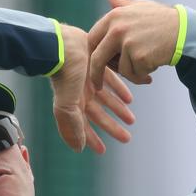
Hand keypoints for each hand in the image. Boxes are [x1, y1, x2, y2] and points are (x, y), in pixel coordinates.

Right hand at [50, 23, 134, 153]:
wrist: (64, 44)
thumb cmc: (66, 75)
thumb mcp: (68, 105)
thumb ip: (72, 127)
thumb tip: (79, 149)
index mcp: (72, 105)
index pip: (83, 128)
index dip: (92, 140)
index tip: (103, 151)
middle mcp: (80, 94)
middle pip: (98, 115)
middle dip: (112, 127)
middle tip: (127, 138)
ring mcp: (89, 80)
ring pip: (106, 99)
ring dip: (118, 109)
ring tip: (131, 119)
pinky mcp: (97, 64)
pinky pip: (111, 79)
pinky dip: (120, 89)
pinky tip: (129, 98)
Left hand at [88, 0, 179, 88]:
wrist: (185, 30)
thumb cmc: (162, 19)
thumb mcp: (140, 7)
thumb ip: (122, 4)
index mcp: (114, 17)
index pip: (91, 39)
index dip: (90, 54)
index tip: (91, 65)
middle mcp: (118, 29)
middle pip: (98, 59)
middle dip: (96, 76)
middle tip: (98, 86)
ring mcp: (129, 44)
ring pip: (121, 70)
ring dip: (132, 72)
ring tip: (145, 63)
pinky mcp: (140, 58)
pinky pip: (135, 75)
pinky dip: (143, 75)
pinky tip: (153, 66)